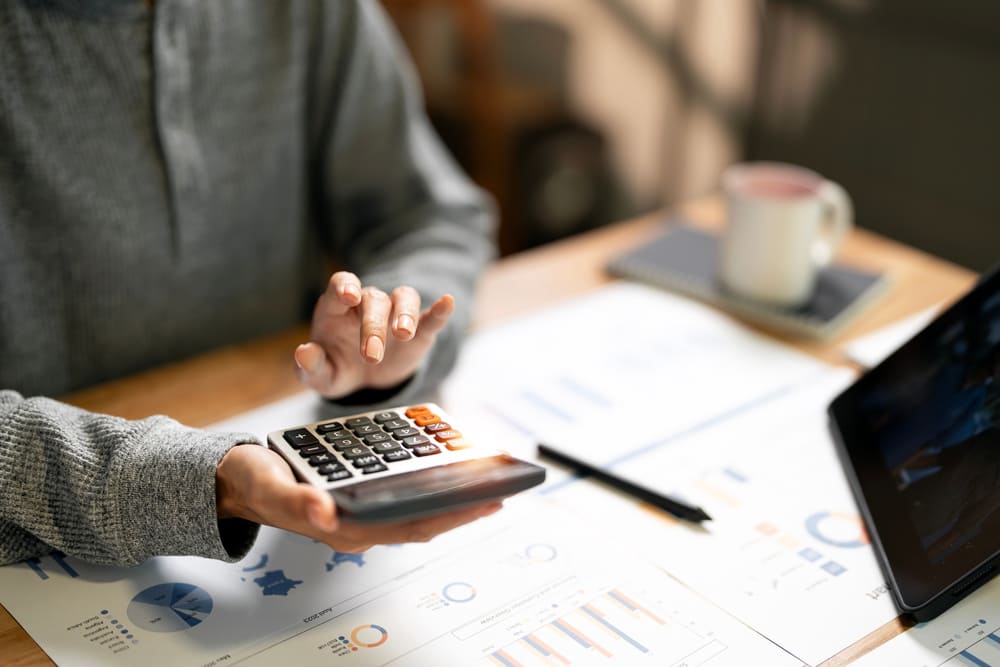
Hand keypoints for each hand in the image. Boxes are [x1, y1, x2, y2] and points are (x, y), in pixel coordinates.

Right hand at [215, 445, 501, 551]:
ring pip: (416, 505)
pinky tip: (440, 463)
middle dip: (465, 505)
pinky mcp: (357, 493)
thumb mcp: (270, 486)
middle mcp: (359, 523)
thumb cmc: (253, 482)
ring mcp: (360, 510)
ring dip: (449, 493)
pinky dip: (425, 479)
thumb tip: (328, 510)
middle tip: (502, 485)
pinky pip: (400, 490)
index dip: (454, 514)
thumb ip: (297, 502)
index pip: (413, 524)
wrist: (235, 478)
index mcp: (345, 526)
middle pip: (424, 517)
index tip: (490, 500)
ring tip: (482, 474)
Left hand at [294, 271, 453, 398]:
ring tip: (404, 333)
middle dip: (373, 326)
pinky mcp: (418, 332)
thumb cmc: (339, 368)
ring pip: (403, 298)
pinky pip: (429, 316)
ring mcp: (395, 315)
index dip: (345, 286)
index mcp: (338, 308)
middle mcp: (367, 304)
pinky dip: (439, 310)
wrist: (366, 381)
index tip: (349, 295)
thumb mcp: (321, 375)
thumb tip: (304, 353)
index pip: (341, 284)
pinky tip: (447, 303)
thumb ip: (310, 367)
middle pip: (374, 300)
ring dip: (404, 313)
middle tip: (371, 355)